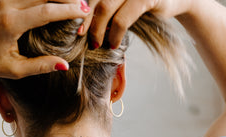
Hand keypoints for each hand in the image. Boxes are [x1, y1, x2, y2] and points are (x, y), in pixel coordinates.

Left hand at [0, 0, 91, 78]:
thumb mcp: (14, 70)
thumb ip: (40, 66)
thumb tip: (65, 65)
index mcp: (10, 24)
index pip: (46, 11)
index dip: (68, 11)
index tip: (84, 14)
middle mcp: (7, 5)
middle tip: (85, 7)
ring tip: (74, 3)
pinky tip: (57, 1)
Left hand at [79, 0, 194, 47]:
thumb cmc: (147, 1)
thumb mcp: (124, 2)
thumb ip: (109, 5)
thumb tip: (83, 19)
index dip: (82, 11)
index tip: (78, 30)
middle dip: (88, 22)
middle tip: (86, 40)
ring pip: (105, 7)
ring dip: (99, 29)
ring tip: (98, 44)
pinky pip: (122, 19)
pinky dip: (115, 34)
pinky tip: (113, 44)